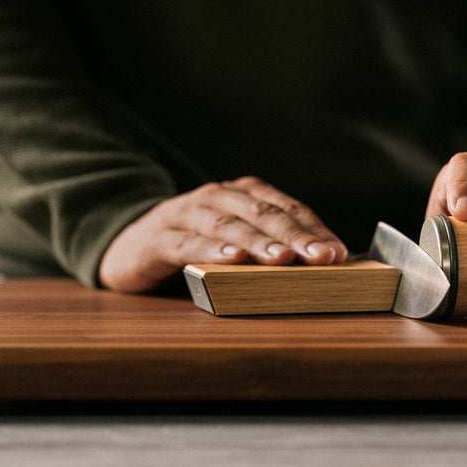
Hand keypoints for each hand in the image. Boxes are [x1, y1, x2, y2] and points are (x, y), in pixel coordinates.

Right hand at [98, 176, 348, 293]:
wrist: (128, 249)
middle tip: (321, 256)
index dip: (314, 229)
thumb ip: (270, 250)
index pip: (286, 208)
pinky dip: (210, 251)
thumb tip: (324, 271)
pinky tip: (230, 261)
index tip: (339, 253)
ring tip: (282, 259)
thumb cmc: (194, 248)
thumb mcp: (235, 244)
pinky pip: (187, 243)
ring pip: (227, 225)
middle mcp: (217, 197)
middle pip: (262, 213)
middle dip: (295, 235)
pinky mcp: (159, 239)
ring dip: (257, 242)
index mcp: (242, 194)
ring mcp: (186, 214)